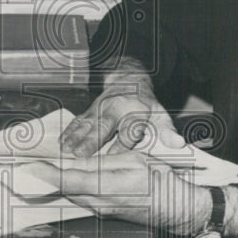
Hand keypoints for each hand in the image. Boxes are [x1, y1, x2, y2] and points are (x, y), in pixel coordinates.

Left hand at [29, 151, 210, 235]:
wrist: (175, 207)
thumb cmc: (160, 182)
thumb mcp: (131, 161)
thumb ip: (100, 164)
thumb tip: (72, 163)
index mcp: (105, 188)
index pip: (65, 180)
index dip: (43, 173)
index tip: (26, 165)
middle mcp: (98, 204)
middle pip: (61, 190)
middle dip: (41, 178)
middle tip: (22, 165)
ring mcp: (100, 210)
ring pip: (68, 195)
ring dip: (51, 183)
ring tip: (34, 169)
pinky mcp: (104, 211)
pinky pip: (78, 198)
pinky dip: (65, 188)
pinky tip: (60, 178)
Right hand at [60, 62, 183, 156]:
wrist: (129, 81)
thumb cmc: (145, 106)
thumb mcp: (160, 115)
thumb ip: (167, 131)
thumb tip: (178, 143)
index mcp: (135, 112)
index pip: (129, 130)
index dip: (121, 143)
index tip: (112, 156)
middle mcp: (115, 109)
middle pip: (103, 125)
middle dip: (91, 140)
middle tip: (80, 155)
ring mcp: (99, 109)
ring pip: (86, 124)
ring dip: (75, 137)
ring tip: (65, 151)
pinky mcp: (88, 111)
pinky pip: (77, 121)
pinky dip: (67, 132)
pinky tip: (60, 143)